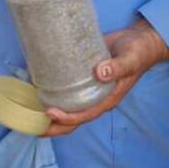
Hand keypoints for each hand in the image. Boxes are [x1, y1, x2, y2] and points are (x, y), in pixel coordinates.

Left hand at [42, 19, 168, 137]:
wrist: (140, 40)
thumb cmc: (138, 52)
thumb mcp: (131, 59)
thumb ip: (117, 67)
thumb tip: (100, 73)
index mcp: (108, 99)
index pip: (85, 115)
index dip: (67, 118)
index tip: (50, 113)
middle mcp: (96, 98)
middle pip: (73, 119)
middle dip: (53, 126)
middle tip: (31, 125)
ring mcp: (89, 89)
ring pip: (68, 107)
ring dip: (49, 113)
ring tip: (28, 112)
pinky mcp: (83, 77)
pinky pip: (67, 90)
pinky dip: (52, 92)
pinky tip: (36, 88)